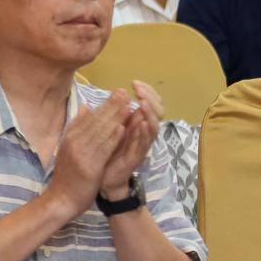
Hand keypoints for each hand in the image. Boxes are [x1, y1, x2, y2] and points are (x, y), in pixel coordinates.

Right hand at [50, 92, 129, 211]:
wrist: (61, 199)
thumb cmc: (68, 175)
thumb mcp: (69, 148)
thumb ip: (76, 127)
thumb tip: (84, 106)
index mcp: (70, 137)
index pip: (89, 117)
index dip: (104, 104)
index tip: (116, 93)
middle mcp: (74, 143)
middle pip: (95, 121)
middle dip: (111, 106)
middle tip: (123, 93)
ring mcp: (81, 154)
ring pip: (100, 132)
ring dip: (114, 117)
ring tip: (127, 105)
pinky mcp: (89, 166)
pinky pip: (102, 149)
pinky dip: (112, 138)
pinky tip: (122, 128)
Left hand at [100, 81, 162, 197]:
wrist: (101, 177)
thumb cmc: (107, 150)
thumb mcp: (109, 127)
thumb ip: (114, 112)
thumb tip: (116, 93)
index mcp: (138, 123)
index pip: (151, 103)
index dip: (147, 92)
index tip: (135, 83)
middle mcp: (144, 132)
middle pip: (158, 112)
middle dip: (150, 98)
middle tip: (139, 90)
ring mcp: (142, 144)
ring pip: (154, 126)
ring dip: (150, 113)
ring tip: (143, 103)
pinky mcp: (137, 157)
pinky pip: (145, 143)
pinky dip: (145, 133)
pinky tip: (143, 123)